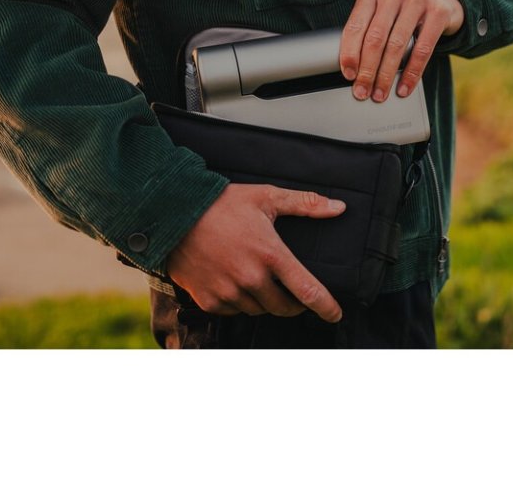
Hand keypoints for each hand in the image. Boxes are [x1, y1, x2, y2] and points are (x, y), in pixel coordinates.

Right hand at [166, 183, 345, 321]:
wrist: (174, 214)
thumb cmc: (222, 204)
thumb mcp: (266, 197)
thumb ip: (305, 204)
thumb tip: (338, 208)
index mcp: (270, 254)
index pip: (307, 290)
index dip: (326, 306)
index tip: (335, 314)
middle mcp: (251, 278)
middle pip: (284, 308)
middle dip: (294, 304)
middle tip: (293, 292)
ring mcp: (229, 292)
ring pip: (259, 310)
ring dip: (266, 302)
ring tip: (260, 281)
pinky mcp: (209, 300)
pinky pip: (234, 311)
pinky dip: (240, 302)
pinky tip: (236, 283)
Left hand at [339, 0, 463, 102]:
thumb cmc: (404, 10)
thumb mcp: (383, 11)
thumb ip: (368, 30)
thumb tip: (353, 70)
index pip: (355, 26)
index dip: (350, 54)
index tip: (349, 75)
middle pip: (375, 38)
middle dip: (367, 71)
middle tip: (363, 92)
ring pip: (397, 45)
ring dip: (386, 76)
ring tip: (381, 94)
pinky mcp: (439, 11)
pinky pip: (422, 49)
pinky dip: (412, 73)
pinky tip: (404, 87)